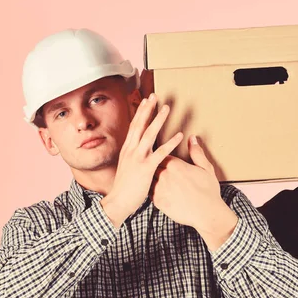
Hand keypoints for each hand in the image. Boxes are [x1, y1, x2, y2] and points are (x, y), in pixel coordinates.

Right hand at [101, 94, 182, 226]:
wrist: (118, 202)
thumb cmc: (125, 188)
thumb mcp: (127, 168)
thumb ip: (134, 158)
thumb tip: (139, 152)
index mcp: (127, 150)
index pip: (134, 126)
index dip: (140, 112)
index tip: (146, 101)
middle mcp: (131, 150)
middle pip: (140, 124)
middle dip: (147, 109)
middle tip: (155, 96)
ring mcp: (138, 158)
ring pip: (149, 134)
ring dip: (158, 120)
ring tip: (167, 108)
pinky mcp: (146, 168)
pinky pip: (160, 153)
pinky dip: (170, 143)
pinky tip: (180, 135)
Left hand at [151, 136, 237, 250]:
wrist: (207, 213)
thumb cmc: (209, 191)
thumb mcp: (206, 168)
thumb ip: (196, 152)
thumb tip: (192, 139)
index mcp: (175, 165)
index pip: (161, 154)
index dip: (162, 155)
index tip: (163, 157)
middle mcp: (164, 175)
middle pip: (152, 165)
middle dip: (154, 166)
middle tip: (157, 168)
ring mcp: (159, 189)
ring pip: (149, 179)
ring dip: (152, 178)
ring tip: (158, 180)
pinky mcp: (158, 202)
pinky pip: (150, 193)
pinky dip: (152, 191)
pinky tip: (160, 191)